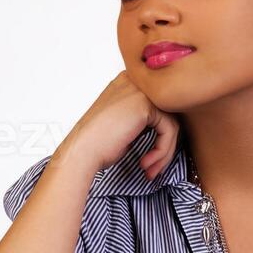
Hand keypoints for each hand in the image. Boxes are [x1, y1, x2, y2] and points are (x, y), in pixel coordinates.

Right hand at [57, 70, 180, 176]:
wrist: (82, 152)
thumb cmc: (98, 144)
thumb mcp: (124, 123)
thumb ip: (144, 118)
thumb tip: (170, 128)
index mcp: (128, 83)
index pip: (160, 107)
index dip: (161, 135)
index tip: (152, 159)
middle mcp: (134, 82)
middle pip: (168, 114)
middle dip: (165, 145)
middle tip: (154, 168)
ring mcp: (139, 91)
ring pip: (171, 123)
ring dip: (164, 152)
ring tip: (151, 170)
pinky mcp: (145, 105)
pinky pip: (169, 130)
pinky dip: (162, 151)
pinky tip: (146, 163)